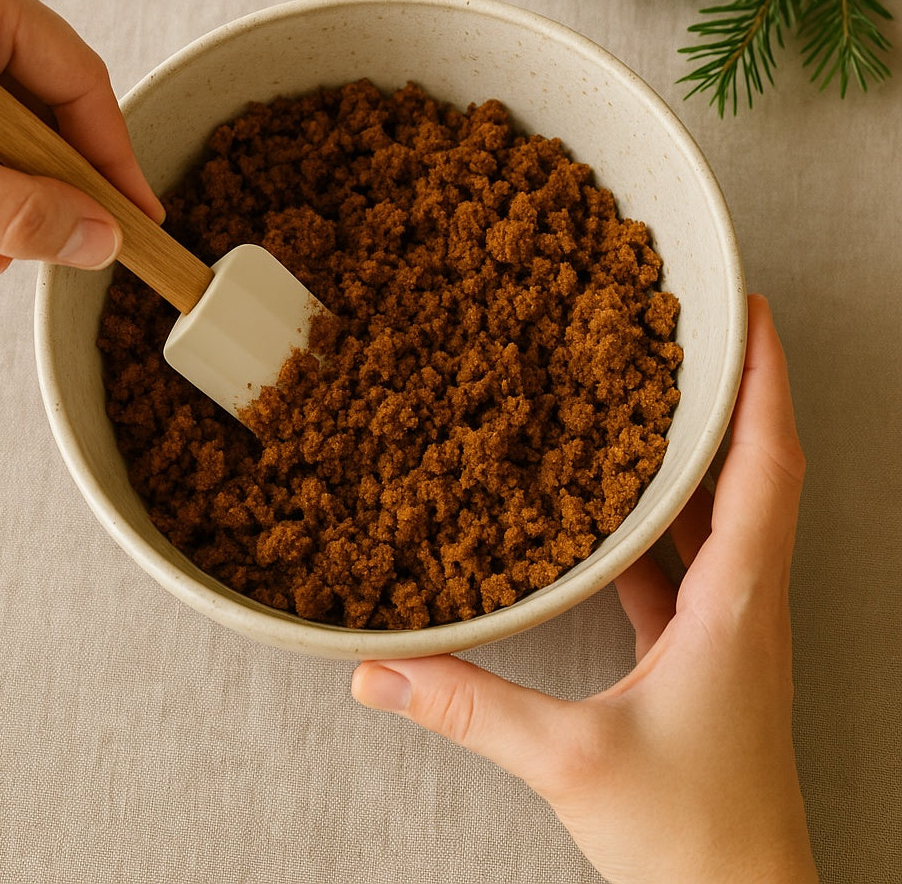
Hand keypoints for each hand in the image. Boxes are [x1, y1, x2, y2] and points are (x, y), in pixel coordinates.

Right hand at [353, 295, 817, 883]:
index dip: (765, 384)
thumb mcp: (568, 761)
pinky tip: (614, 509)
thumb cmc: (690, 839)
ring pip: (726, 513)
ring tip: (658, 399)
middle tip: (696, 334)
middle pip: (756, 471)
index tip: (752, 317)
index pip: (767, 466)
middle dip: (737, 393)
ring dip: (703, 452)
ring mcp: (729, 625)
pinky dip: (662, 519)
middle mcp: (743, 600)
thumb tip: (383, 670)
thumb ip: (469, 708)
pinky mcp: (704, 650)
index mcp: (734, 603)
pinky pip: (689, 561)